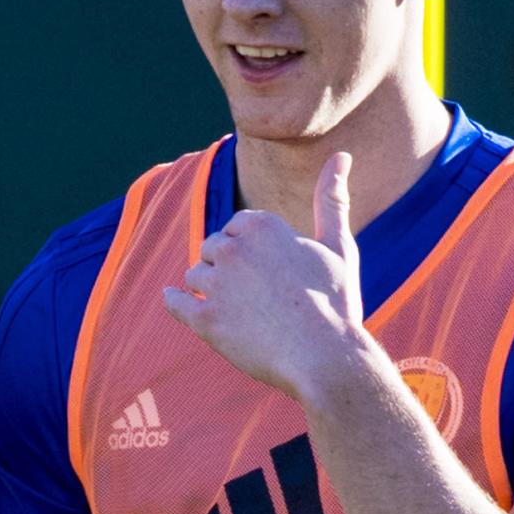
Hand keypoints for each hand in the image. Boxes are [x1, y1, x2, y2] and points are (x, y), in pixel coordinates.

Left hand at [163, 151, 371, 399]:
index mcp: (262, 226)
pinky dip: (173, 301)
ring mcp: (216, 285)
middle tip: (252, 294)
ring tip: (235, 310)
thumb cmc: (337, 303)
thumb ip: (331, 199)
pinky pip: (175, 303)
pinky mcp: (204, 320)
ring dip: (208, 288)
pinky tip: (172, 299)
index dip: (249, 247)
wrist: (326, 358)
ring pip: (195, 276)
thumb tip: (341, 155)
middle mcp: (233, 249)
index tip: (264, 269)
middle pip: (213, 249)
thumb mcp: (339, 245)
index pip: (238, 227)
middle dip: (227, 267)